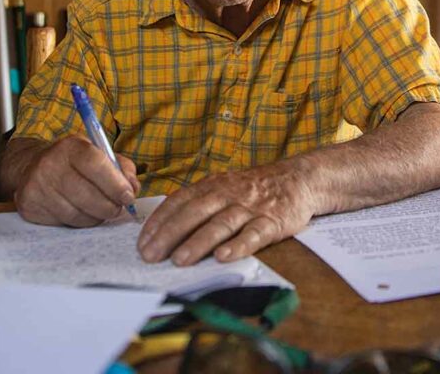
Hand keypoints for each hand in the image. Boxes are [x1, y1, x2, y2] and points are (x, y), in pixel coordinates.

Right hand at [12, 135, 140, 227]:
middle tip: (117, 208)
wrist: (31, 168)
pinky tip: (81, 212)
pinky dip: (79, 222)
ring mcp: (37, 187)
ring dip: (96, 217)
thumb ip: (121, 167)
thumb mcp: (97, 153)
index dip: (116, 184)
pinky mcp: (30, 206)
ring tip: (100, 210)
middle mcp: (50, 165)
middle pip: (87, 195)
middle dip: (109, 206)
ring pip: (77, 214)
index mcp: (70, 147)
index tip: (128, 196)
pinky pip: (64, 223)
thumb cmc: (73, 162)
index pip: (96, 165)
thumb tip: (133, 187)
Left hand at [137, 162, 315, 265]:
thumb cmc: (252, 189)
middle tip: (151, 255)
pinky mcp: (272, 221)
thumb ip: (197, 204)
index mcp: (211, 186)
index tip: (142, 242)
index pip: (179, 202)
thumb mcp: (222, 187)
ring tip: (179, 260)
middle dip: (170, 235)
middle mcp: (227, 194)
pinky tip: (223, 257)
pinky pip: (253, 234)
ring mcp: (249, 208)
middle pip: (194, 213)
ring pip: (220, 225)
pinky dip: (237, 246)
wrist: (297, 179)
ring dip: (198, 242)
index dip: (159, 222)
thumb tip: (164, 230)